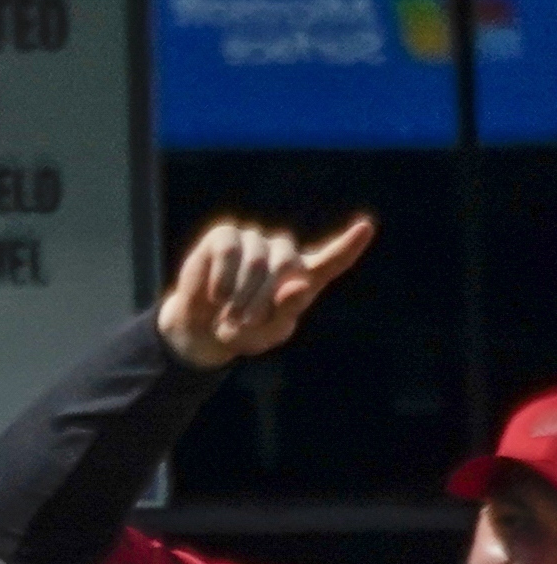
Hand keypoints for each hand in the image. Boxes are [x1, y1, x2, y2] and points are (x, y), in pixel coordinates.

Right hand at [156, 211, 376, 371]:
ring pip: (257, 261)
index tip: (365, 228)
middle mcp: (283, 253)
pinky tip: (216, 296)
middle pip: (287, 266)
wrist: (198, 330)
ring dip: (241, 296)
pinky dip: (222, 278)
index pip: (332, 260)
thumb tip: (298, 285)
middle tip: (243, 323)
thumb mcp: (266, 335)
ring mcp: (254, 240)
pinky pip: (230, 250)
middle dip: (264, 300)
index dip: (348, 245)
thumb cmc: (240, 332)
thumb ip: (286, 313)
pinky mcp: (225, 236)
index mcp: (303, 277)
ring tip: (228, 316)